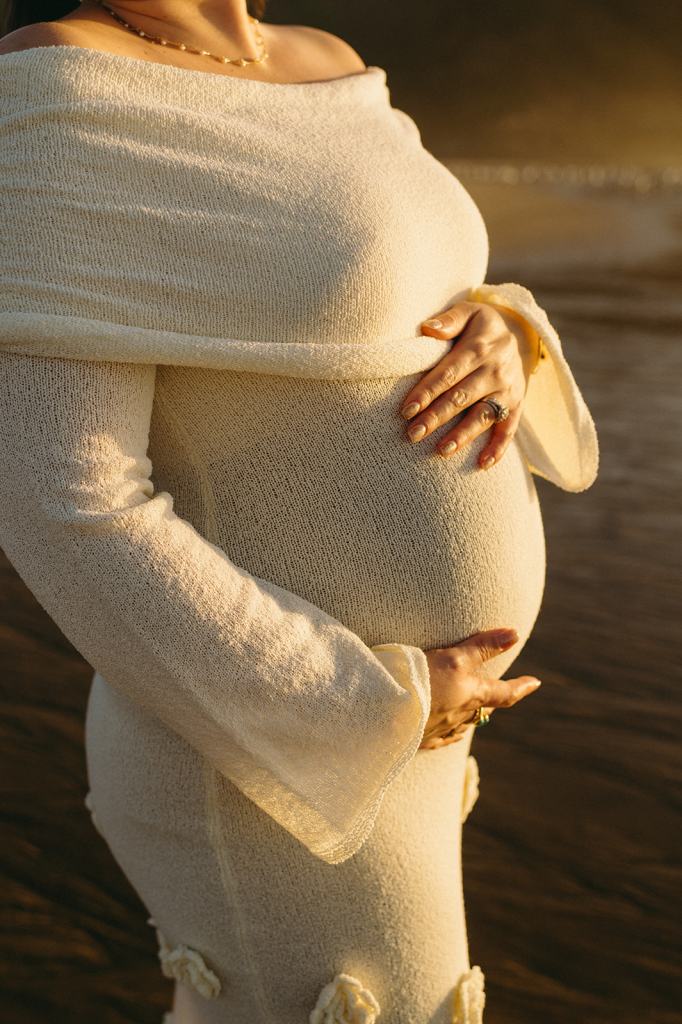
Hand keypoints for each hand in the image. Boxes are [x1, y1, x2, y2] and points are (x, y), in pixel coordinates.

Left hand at [399, 300, 538, 469]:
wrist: (517, 333)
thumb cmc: (479, 326)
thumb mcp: (469, 311)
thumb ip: (449, 319)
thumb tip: (427, 328)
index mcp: (480, 347)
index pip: (448, 373)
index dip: (427, 392)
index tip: (407, 410)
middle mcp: (496, 370)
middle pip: (461, 397)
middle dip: (436, 417)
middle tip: (413, 434)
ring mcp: (509, 389)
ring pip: (483, 415)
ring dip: (463, 435)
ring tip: (441, 450)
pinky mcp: (517, 404)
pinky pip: (510, 429)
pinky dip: (498, 448)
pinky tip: (482, 465)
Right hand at [418, 627, 541, 749]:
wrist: (382, 714)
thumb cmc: (420, 682)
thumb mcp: (454, 657)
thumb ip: (482, 646)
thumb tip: (515, 634)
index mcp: (470, 696)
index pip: (504, 693)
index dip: (520, 686)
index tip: (535, 683)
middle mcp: (459, 716)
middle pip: (483, 709)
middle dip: (492, 700)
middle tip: (500, 693)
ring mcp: (439, 730)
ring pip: (463, 724)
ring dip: (472, 716)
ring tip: (474, 709)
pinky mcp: (419, 739)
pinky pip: (442, 738)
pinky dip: (451, 732)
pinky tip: (450, 732)